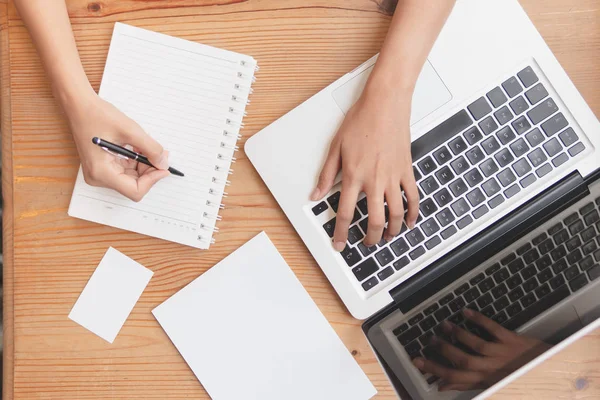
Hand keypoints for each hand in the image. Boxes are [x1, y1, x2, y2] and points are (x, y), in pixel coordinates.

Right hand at [65, 92, 169, 200]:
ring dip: (144, 165)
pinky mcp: (102, 166)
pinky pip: (125, 170)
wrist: (79, 105)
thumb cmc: (97, 115)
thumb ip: (151, 149)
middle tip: (161, 155)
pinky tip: (139, 148)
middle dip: (149, 171)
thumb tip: (163, 164)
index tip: (163, 167)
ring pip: (131, 178)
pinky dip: (136, 161)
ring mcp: (99, 173)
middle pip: (133, 185)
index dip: (152, 180)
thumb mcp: (130, 130)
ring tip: (149, 148)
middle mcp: (98, 177)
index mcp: (101, 172)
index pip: (134, 191)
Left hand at [310, 87, 419, 250]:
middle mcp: (374, 180)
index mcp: (354, 176)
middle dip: (370, 237)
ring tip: (387, 237)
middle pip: (373, 220)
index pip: (345, 213)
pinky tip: (410, 222)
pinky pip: (412, 196)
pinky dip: (413, 212)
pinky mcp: (407, 170)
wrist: (385, 103)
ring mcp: (393, 176)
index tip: (340, 244)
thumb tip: (316, 194)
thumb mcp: (336, 147)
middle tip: (366, 243)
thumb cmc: (361, 120)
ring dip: (392, 230)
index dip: (341, 233)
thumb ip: (326, 174)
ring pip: (396, 213)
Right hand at [413, 309, 551, 391]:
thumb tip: (443, 385)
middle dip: (443, 351)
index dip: (435, 370)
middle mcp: (492, 368)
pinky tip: (466, 311)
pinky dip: (479, 319)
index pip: (454, 377)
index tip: (418, 362)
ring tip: (444, 325)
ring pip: (475, 344)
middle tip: (429, 341)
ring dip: (457, 334)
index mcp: (486, 380)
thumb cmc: (520, 380)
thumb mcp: (492, 385)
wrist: (552, 373)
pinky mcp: (513, 340)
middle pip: (462, 360)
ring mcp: (502, 353)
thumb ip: (467, 383)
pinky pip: (493, 329)